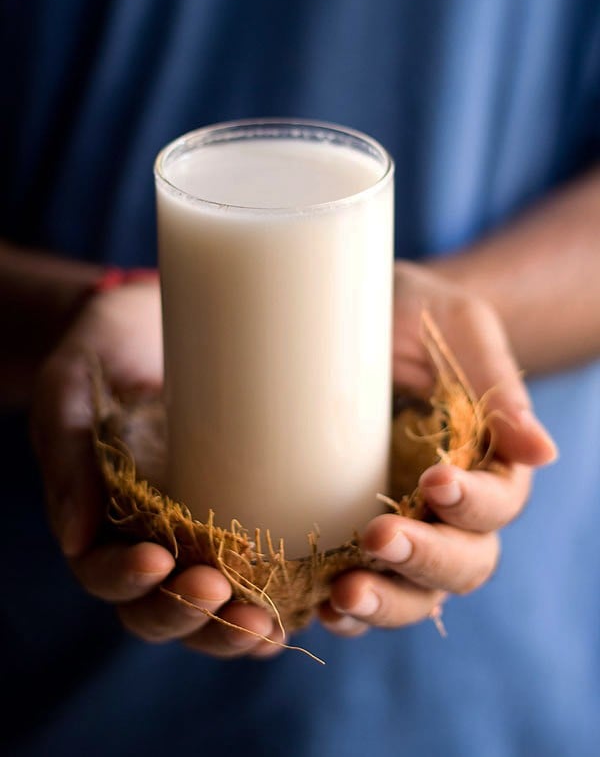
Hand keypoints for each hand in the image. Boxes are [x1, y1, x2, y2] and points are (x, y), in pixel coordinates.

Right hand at [31, 279, 280, 658]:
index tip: (159, 560)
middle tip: (223, 595)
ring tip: (270, 623)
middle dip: (191, 616)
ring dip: (238, 628)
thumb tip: (74, 538)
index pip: (105, 573)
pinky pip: (265, 577)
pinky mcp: (251, 514)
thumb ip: (67, 451)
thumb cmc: (105, 349)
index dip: (126, 581)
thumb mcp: (71, 388)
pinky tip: (312, 606)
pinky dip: (284, 604)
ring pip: (215, 610)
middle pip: (162, 611)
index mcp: (101, 519)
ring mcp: (201, 533)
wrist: (155, 320)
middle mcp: (151, 538)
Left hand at [319, 261, 556, 636]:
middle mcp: (450, 508)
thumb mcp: (458, 328)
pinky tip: (319, 609)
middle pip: (463, 564)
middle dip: (426, 559)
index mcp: (488, 462)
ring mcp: (402, 525)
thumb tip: (544, 453)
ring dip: (385, 601)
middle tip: (379, 539)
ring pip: (415, 592)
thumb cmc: (419, 312)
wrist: (361, 314)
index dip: (474, 504)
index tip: (435, 480)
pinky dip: (345, 610)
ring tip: (344, 595)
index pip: (498, 504)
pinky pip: (359, 587)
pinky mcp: (350, 533)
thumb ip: (496, 385)